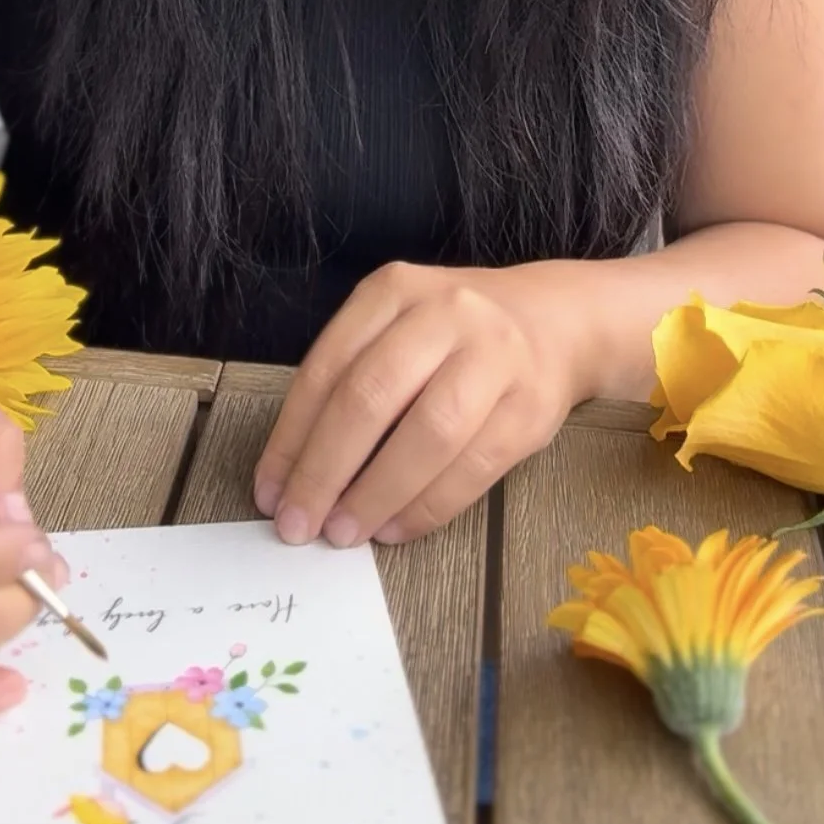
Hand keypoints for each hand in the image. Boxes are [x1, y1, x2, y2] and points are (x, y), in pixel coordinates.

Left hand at [253, 260, 600, 547]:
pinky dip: (426, 507)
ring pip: (425, 435)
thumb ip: (348, 381)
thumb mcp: (394, 326)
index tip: (269, 492)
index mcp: (393, 290)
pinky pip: (472, 468)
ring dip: (376, 494)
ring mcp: (494, 358)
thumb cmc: (451, 335)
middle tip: (299, 523)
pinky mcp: (530, 408)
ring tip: (344, 533)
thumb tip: (293, 474)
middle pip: (371, 398)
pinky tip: (395, 528)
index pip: (327, 369)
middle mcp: (444, 314)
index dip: (292, 437)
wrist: (554, 321)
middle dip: (324, 470)